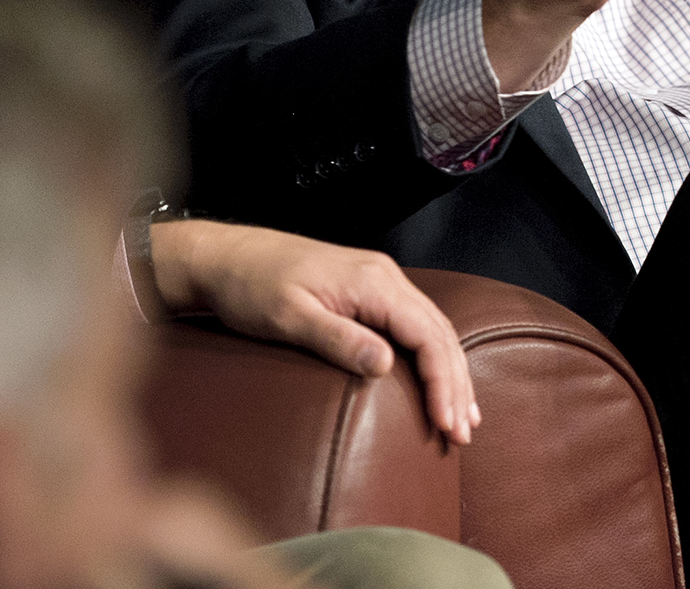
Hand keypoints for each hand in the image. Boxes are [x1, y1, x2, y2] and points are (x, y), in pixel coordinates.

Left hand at [150, 221, 478, 443]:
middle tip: (462, 433)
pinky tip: (437, 379)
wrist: (226, 257)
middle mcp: (384, 277)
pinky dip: (432, 356)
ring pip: (432, 328)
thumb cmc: (251, 286)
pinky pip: (415, 324)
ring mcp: (379, 281)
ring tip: (463, 416)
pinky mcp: (368, 290)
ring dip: (451, 372)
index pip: (426, 335)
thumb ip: (337, 339)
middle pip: (439, 332)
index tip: (446, 423)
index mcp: (371, 281)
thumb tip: (384, 364)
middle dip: (456, 384)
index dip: (442, 382)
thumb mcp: (288, 317)